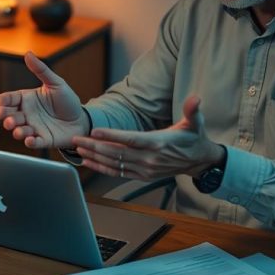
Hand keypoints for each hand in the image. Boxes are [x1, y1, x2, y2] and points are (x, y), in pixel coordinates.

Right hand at [0, 51, 89, 149]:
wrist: (81, 119)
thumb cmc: (67, 100)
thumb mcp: (55, 83)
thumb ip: (41, 70)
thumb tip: (28, 54)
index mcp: (27, 99)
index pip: (10, 99)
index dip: (2, 101)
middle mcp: (27, 114)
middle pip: (10, 115)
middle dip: (5, 117)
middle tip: (4, 117)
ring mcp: (34, 128)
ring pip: (19, 130)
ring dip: (17, 130)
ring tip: (18, 130)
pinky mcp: (43, 140)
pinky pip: (34, 142)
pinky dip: (31, 142)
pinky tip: (30, 140)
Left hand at [71, 95, 225, 179]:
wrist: (198, 161)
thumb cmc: (193, 139)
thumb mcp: (195, 122)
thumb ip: (192, 110)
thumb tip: (196, 99)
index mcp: (158, 143)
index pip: (131, 139)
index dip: (111, 135)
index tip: (94, 130)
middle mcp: (149, 159)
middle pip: (116, 152)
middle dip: (94, 146)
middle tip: (76, 138)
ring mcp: (144, 169)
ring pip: (114, 163)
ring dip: (94, 157)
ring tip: (78, 149)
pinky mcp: (142, 176)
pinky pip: (117, 173)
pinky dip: (101, 168)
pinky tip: (88, 162)